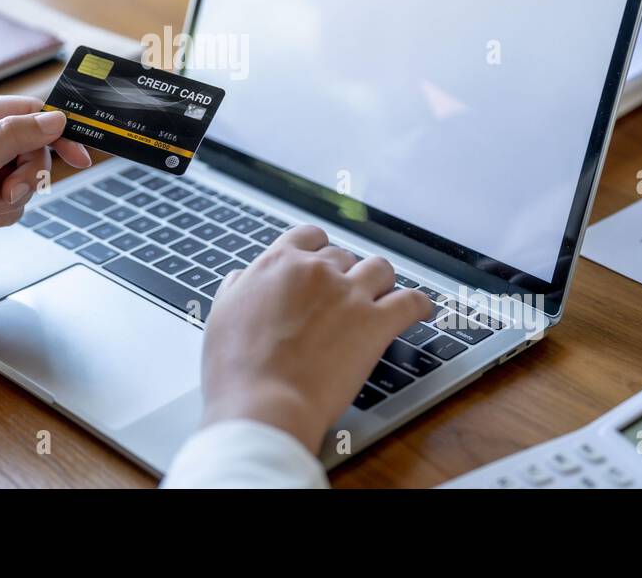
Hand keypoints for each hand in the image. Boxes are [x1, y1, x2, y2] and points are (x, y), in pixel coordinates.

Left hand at [0, 95, 91, 277]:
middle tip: (7, 194)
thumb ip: (11, 139)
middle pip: (30, 150)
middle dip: (26, 177)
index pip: (27, 114)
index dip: (57, 134)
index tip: (80, 157)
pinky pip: (9, 201)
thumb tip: (54, 118)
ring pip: (22, 179)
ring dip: (10, 200)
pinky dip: (0, 214)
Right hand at [199, 225, 434, 452]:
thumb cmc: (237, 369)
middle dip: (345, 276)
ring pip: (381, 269)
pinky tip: (419, 311)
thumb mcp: (222, 315)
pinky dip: (419, 305)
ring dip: (381, 283)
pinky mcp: (376, 324)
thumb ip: (238, 288)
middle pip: (345, 257)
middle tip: (342, 300)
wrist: (263, 405)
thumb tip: (243, 278)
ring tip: (380, 299)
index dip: (318, 251)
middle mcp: (316, 271)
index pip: (309, 236)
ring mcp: (349, 295)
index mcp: (278, 264)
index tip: (321, 264)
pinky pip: (412, 301)